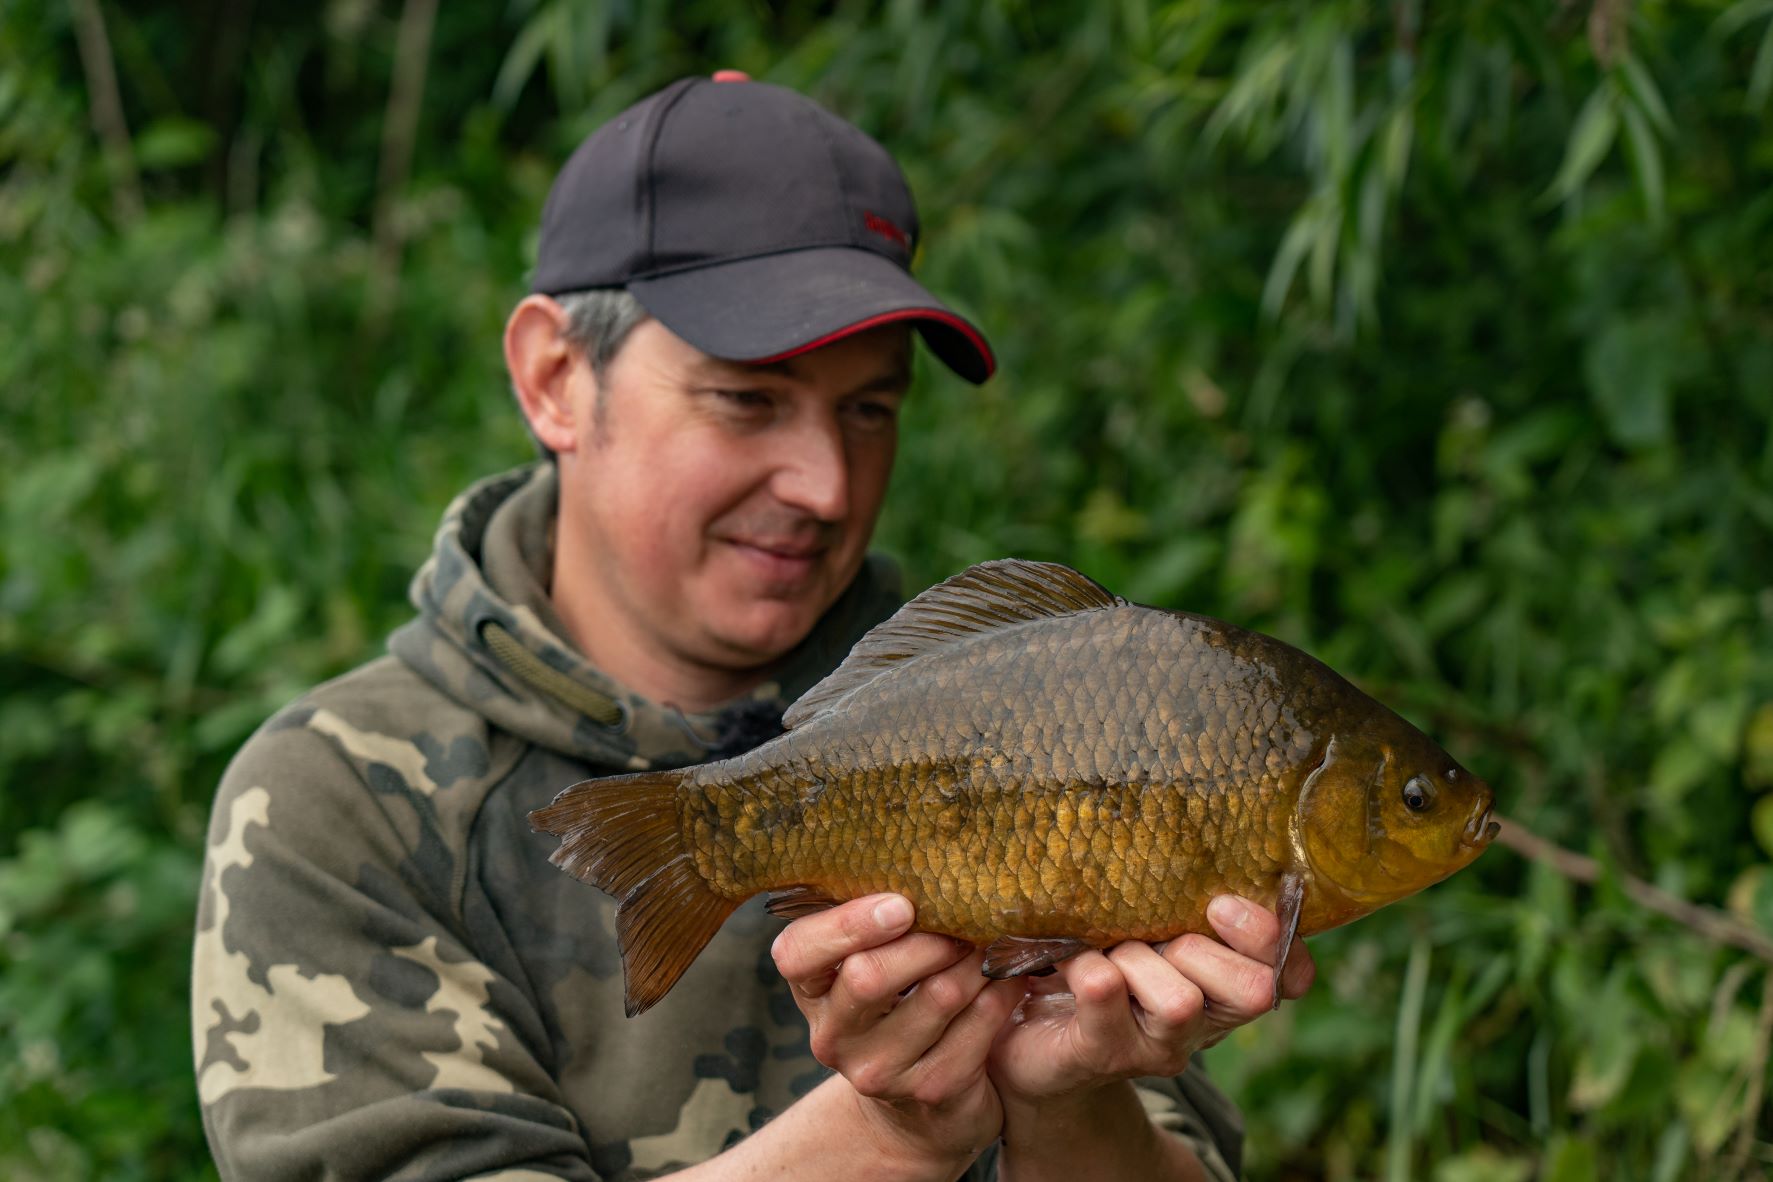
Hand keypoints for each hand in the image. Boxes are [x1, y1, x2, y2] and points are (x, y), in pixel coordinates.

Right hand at [770, 893, 1024, 1171]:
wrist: (915, 1105)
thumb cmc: (895, 1002)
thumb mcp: (866, 962)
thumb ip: (872, 921)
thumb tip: (920, 862)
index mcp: (810, 988)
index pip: (797, 952)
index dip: (847, 924)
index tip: (900, 905)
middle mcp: (832, 1034)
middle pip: (869, 976)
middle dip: (927, 939)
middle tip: (964, 918)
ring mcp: (878, 1070)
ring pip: (937, 997)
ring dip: (974, 959)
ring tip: (994, 939)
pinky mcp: (930, 1090)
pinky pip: (977, 1029)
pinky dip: (1000, 994)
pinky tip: (1010, 978)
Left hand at [987, 895, 1315, 1105]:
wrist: (1036, 1043)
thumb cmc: (1102, 966)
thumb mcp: (1147, 926)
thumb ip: (1175, 895)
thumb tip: (1181, 818)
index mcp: (1222, 984)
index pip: (1289, 973)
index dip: (1271, 939)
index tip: (1220, 904)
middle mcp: (1203, 1022)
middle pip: (1252, 988)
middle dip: (1202, 948)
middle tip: (1159, 936)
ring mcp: (1157, 1044)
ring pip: (1182, 1002)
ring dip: (1139, 961)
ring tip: (1106, 952)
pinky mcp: (1103, 1052)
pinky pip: (1106, 1000)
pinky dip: (1088, 968)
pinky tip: (1073, 961)